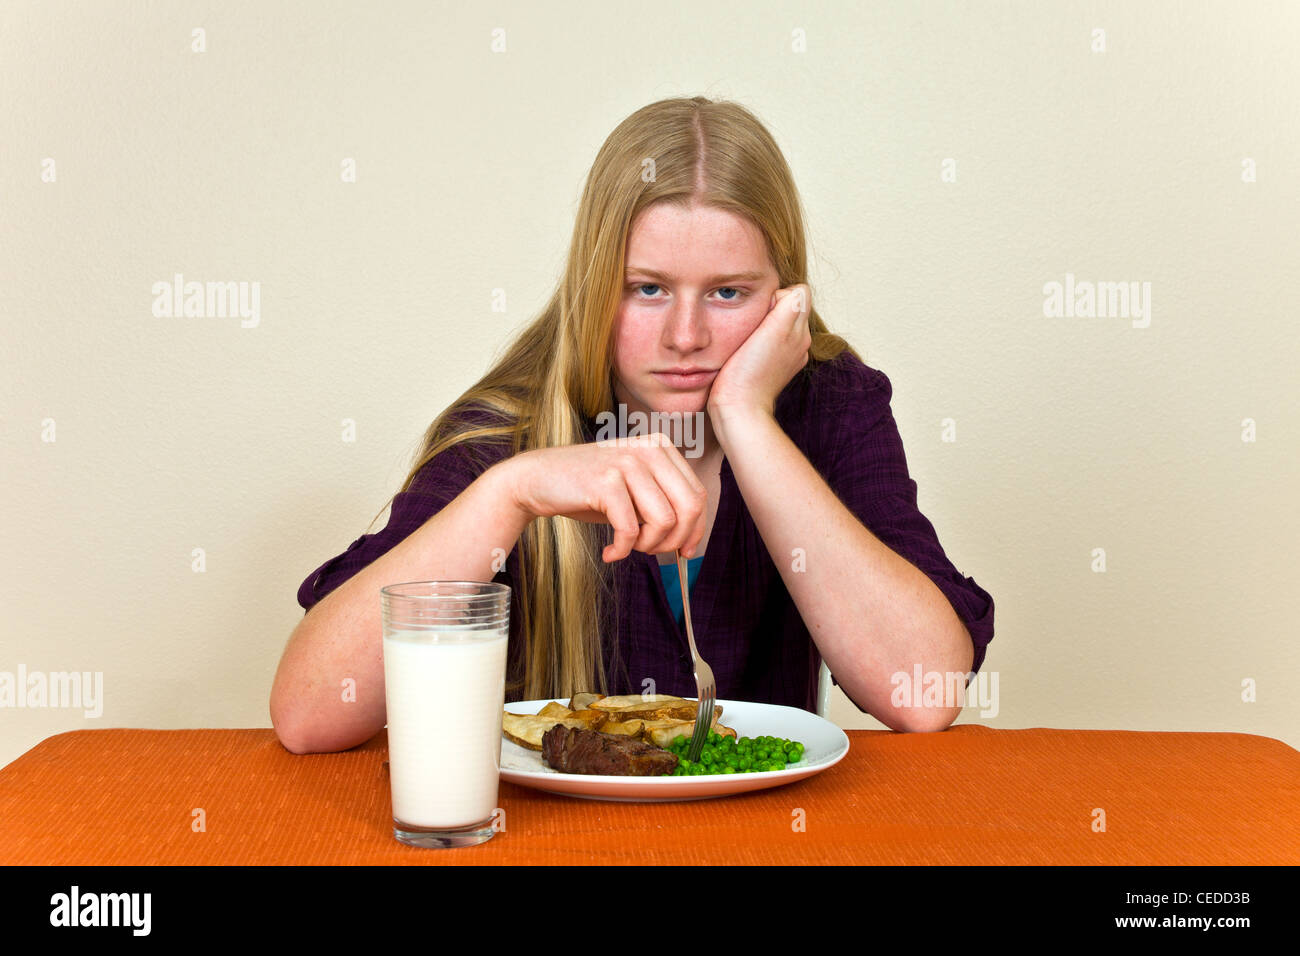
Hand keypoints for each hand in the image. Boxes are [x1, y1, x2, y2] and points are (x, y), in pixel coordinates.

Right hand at [505, 432, 707, 561]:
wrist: (538, 479)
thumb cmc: (588, 490)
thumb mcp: (634, 491)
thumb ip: (664, 504)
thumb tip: (692, 543)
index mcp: (661, 447)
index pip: (698, 495)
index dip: (696, 530)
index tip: (684, 552)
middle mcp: (649, 449)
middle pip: (689, 508)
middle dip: (675, 541)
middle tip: (651, 552)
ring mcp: (627, 462)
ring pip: (664, 521)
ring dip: (647, 546)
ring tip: (627, 548)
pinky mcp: (606, 481)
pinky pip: (629, 529)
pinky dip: (622, 550)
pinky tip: (610, 553)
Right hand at [706, 283, 811, 418]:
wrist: (738, 408)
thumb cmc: (749, 372)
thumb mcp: (773, 330)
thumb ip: (789, 305)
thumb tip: (791, 292)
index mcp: (800, 331)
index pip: (797, 292)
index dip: (776, 294)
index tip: (760, 310)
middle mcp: (799, 342)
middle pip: (789, 306)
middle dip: (771, 307)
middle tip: (752, 323)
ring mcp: (787, 356)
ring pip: (779, 323)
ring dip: (764, 324)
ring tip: (748, 338)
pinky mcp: (772, 367)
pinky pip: (770, 341)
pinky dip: (760, 340)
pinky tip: (747, 351)